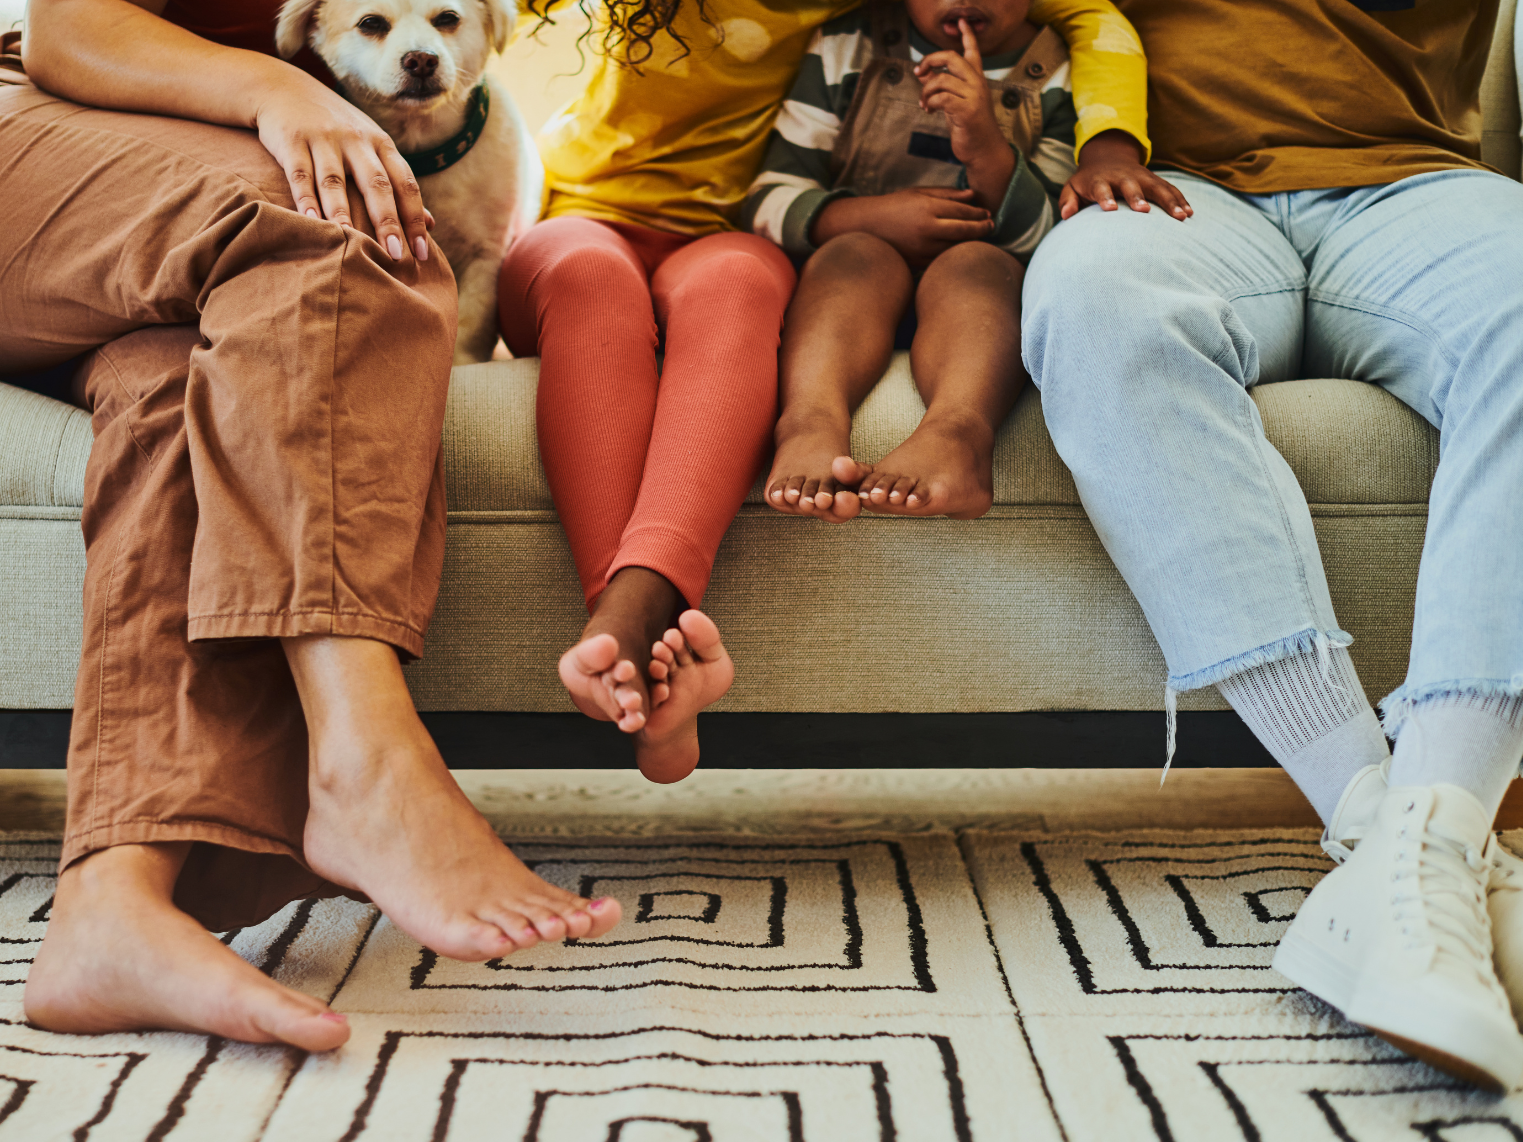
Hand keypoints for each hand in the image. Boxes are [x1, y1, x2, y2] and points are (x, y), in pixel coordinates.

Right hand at [254, 83, 431, 261]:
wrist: (284, 89)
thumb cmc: (337, 130)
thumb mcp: (372, 149)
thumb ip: (398, 185)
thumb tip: (431, 223)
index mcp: (381, 144)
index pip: (406, 184)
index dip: (415, 219)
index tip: (422, 253)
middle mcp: (356, 140)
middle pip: (376, 184)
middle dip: (387, 221)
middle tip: (395, 255)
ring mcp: (324, 138)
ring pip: (335, 181)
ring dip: (343, 213)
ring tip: (351, 242)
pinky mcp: (292, 140)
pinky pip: (300, 173)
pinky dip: (305, 199)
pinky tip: (311, 222)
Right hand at [812, 188, 993, 267]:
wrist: (866, 228)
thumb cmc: (894, 207)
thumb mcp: (919, 193)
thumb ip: (947, 194)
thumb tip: (973, 196)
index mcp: (928, 209)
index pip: (963, 211)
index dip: (979, 213)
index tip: (988, 214)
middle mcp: (927, 230)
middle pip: (965, 231)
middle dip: (982, 229)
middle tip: (991, 227)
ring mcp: (922, 249)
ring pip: (956, 249)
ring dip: (971, 244)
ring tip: (980, 239)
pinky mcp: (918, 263)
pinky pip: (942, 260)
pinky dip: (953, 255)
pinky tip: (960, 250)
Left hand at [913, 19, 1007, 171]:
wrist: (983, 150)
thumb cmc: (969, 126)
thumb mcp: (953, 102)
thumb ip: (941, 86)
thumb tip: (924, 73)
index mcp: (976, 79)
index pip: (972, 51)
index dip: (967, 35)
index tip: (961, 21)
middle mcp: (977, 83)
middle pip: (951, 57)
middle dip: (929, 60)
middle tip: (918, 71)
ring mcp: (973, 95)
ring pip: (941, 79)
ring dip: (925, 91)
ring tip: (924, 103)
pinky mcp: (966, 110)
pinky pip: (940, 98)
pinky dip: (929, 103)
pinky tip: (929, 110)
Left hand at [1059, 130, 1191, 221]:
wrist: (1107, 157)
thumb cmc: (1088, 181)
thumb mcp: (1072, 187)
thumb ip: (1068, 200)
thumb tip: (1066, 216)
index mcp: (1101, 180)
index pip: (1102, 188)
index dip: (1105, 197)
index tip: (1109, 209)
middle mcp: (1123, 177)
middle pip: (1132, 186)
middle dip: (1138, 197)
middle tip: (1144, 211)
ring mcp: (1141, 177)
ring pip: (1157, 188)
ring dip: (1169, 201)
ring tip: (1181, 218)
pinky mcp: (1154, 180)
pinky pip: (1169, 189)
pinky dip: (1180, 200)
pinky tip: (1189, 214)